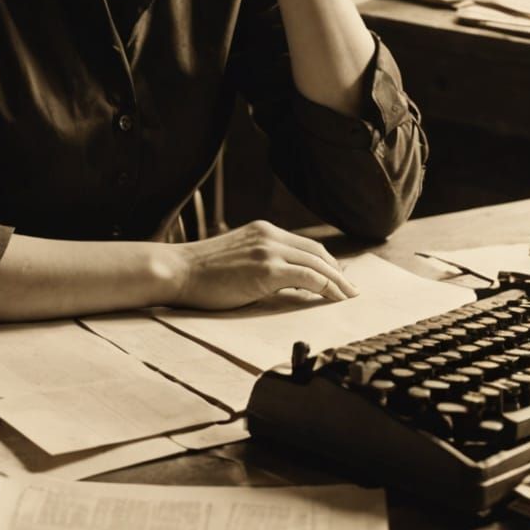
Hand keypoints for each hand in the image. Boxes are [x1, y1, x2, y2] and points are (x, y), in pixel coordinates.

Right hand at [168, 220, 358, 309]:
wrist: (177, 270)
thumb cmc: (201, 273)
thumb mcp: (238, 260)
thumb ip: (262, 264)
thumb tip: (289, 285)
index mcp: (262, 230)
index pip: (305, 244)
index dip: (326, 262)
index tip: (337, 278)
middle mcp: (269, 235)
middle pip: (317, 251)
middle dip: (338, 272)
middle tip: (351, 290)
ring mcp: (269, 250)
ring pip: (318, 263)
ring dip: (338, 281)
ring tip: (349, 297)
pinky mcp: (267, 269)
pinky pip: (309, 277)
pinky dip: (327, 287)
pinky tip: (334, 299)